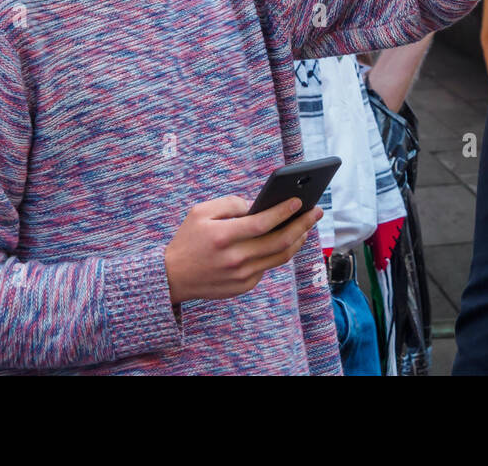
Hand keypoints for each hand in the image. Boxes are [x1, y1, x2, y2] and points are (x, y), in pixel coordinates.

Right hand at [163, 195, 321, 303]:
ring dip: (298, 239)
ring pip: (280, 257)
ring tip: (307, 225)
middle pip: (280, 242)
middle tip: (316, 212)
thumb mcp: (201, 212)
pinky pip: (268, 267)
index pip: (262, 223)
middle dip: (302, 225)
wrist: (171, 277)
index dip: (284, 211)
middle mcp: (235, 259)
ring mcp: (241, 276)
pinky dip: (280, 252)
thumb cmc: (188, 239)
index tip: (299, 201)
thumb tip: (260, 204)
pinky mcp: (244, 286)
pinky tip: (287, 240)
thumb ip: (231, 203)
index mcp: (223, 237)